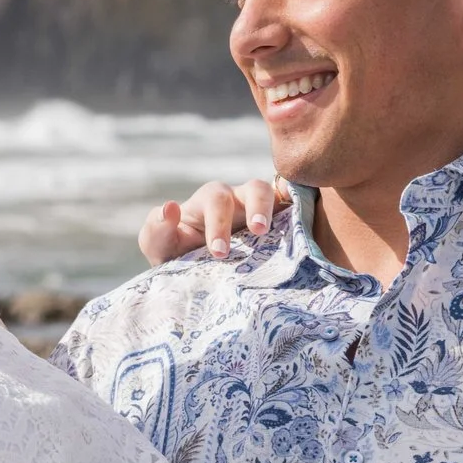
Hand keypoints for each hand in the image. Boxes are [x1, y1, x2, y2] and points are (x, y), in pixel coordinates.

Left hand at [138, 179, 289, 265]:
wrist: (196, 272)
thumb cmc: (177, 253)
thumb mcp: (159, 244)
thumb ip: (156, 228)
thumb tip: (170, 207)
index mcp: (209, 201)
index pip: (216, 199)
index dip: (219, 222)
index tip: (219, 252)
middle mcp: (238, 199)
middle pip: (253, 189)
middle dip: (255, 210)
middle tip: (257, 233)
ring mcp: (261, 210)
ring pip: (274, 194)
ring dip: (276, 209)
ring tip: (276, 233)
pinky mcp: (280, 224)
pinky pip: (295, 208)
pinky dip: (301, 208)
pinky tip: (306, 222)